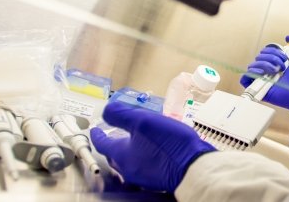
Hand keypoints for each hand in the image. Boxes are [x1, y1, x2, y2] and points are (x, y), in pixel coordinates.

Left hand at [90, 102, 215, 191]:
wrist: (194, 167)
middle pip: (113, 156)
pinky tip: (152, 150)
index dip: (97, 134)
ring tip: (133, 141)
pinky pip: (143, 166)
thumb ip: (121, 115)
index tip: (95, 130)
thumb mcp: (142, 121)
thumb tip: (107, 110)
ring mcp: (144, 176)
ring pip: (128, 162)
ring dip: (127, 151)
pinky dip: (142, 157)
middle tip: (112, 135)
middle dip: (111, 145)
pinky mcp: (157, 178)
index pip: (102, 144)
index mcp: (121, 155)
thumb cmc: (169, 145)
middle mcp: (129, 169)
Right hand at [240, 35, 288, 118]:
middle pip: (259, 57)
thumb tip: (287, 37)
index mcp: (277, 63)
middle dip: (270, 58)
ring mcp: (263, 79)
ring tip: (275, 71)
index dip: (274, 52)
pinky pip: (246, 79)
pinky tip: (261, 73)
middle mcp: (269, 70)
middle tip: (282, 66)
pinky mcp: (259, 88)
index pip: (266, 52)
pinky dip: (251, 73)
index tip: (285, 58)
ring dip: (263, 65)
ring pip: (252, 66)